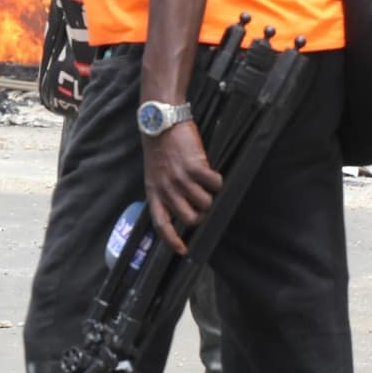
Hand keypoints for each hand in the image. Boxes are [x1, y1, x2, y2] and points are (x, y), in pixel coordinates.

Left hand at [142, 122, 222, 255]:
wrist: (160, 122)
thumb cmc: (159, 148)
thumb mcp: (154, 174)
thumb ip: (165, 191)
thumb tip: (184, 208)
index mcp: (153, 191)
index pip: (161, 224)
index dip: (172, 240)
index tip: (183, 250)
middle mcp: (166, 189)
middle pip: (190, 219)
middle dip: (200, 214)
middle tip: (201, 201)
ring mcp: (180, 179)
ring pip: (205, 203)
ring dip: (210, 195)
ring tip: (204, 181)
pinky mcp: (194, 168)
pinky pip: (215, 185)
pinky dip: (218, 181)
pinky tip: (213, 173)